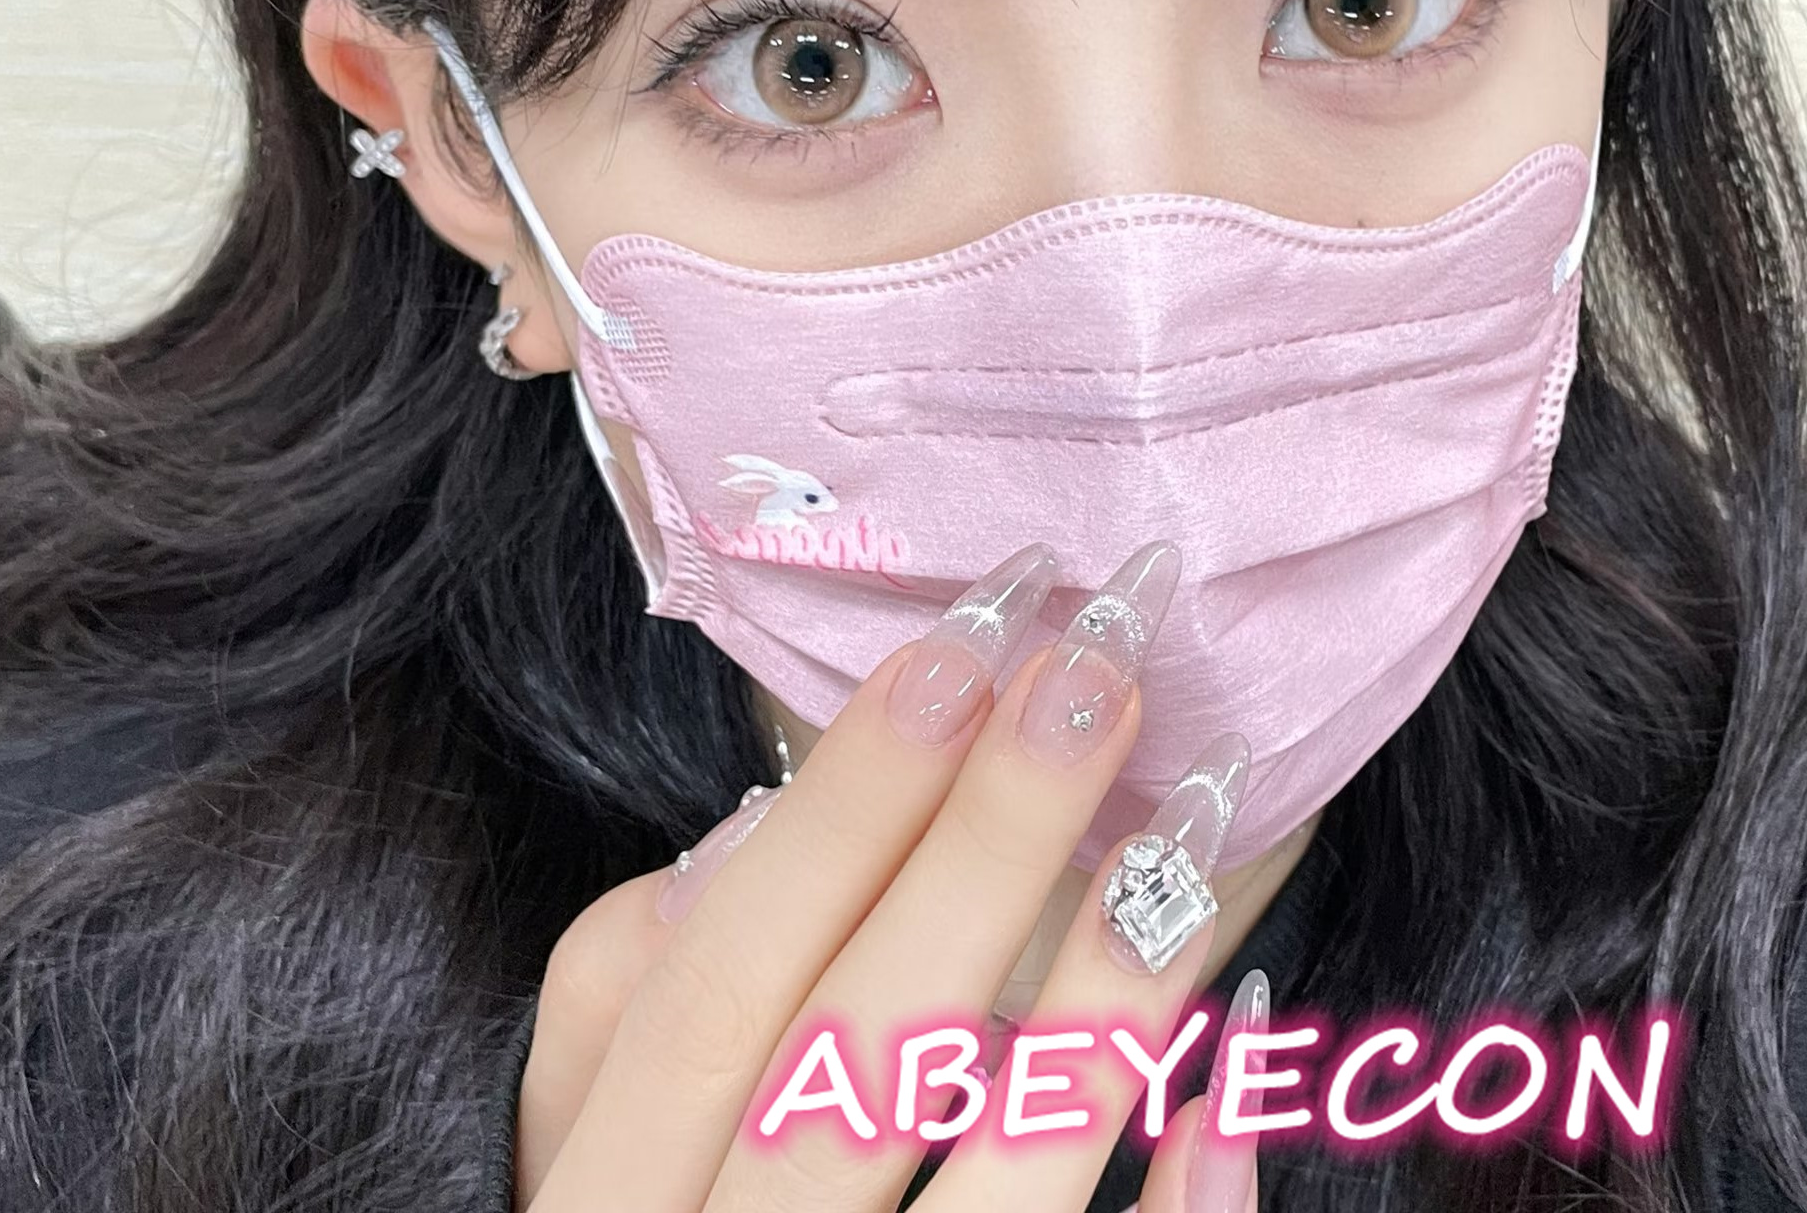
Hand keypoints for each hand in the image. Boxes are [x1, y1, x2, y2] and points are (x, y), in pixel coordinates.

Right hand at [514, 539, 1263, 1212]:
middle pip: (851, 1059)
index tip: (963, 648)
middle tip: (1099, 676)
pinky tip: (1230, 1100)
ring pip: (987, 1193)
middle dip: (981, 849)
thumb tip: (732, 840)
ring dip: (1100, 999)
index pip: (711, 985)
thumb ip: (606, 1030)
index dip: (840, 811)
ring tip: (1192, 822)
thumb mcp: (575, 1177)